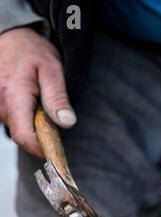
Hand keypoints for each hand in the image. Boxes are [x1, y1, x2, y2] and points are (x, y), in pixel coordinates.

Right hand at [0, 27, 75, 156]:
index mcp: (13, 97)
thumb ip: (58, 98)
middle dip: (43, 135)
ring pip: (18, 129)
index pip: (24, 136)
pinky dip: (28, 119)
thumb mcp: (53, 71)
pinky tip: (35, 105)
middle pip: (22, 135)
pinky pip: (15, 121)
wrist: (11, 38)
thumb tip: (67, 123)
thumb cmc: (33, 52)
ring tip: (45, 105)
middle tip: (58, 121)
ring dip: (35, 125)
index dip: (41, 148)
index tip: (57, 153)